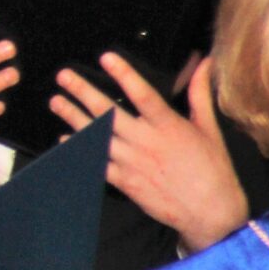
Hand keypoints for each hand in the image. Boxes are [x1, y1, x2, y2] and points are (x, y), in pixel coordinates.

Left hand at [51, 53, 248, 252]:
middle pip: (109, 113)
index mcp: (169, 126)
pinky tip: (64, 140)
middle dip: (83, 92)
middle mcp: (147, 142)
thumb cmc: (212, 169)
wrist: (210, 212)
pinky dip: (79, 152)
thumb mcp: (209, 128)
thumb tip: (204, 61)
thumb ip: (200, 93)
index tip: (106, 57)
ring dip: (74, 118)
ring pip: (97, 137)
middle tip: (64, 76)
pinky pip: (97, 164)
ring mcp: (133, 163)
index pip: (143, 95)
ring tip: (56, 102)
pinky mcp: (126, 182)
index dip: (124, 75)